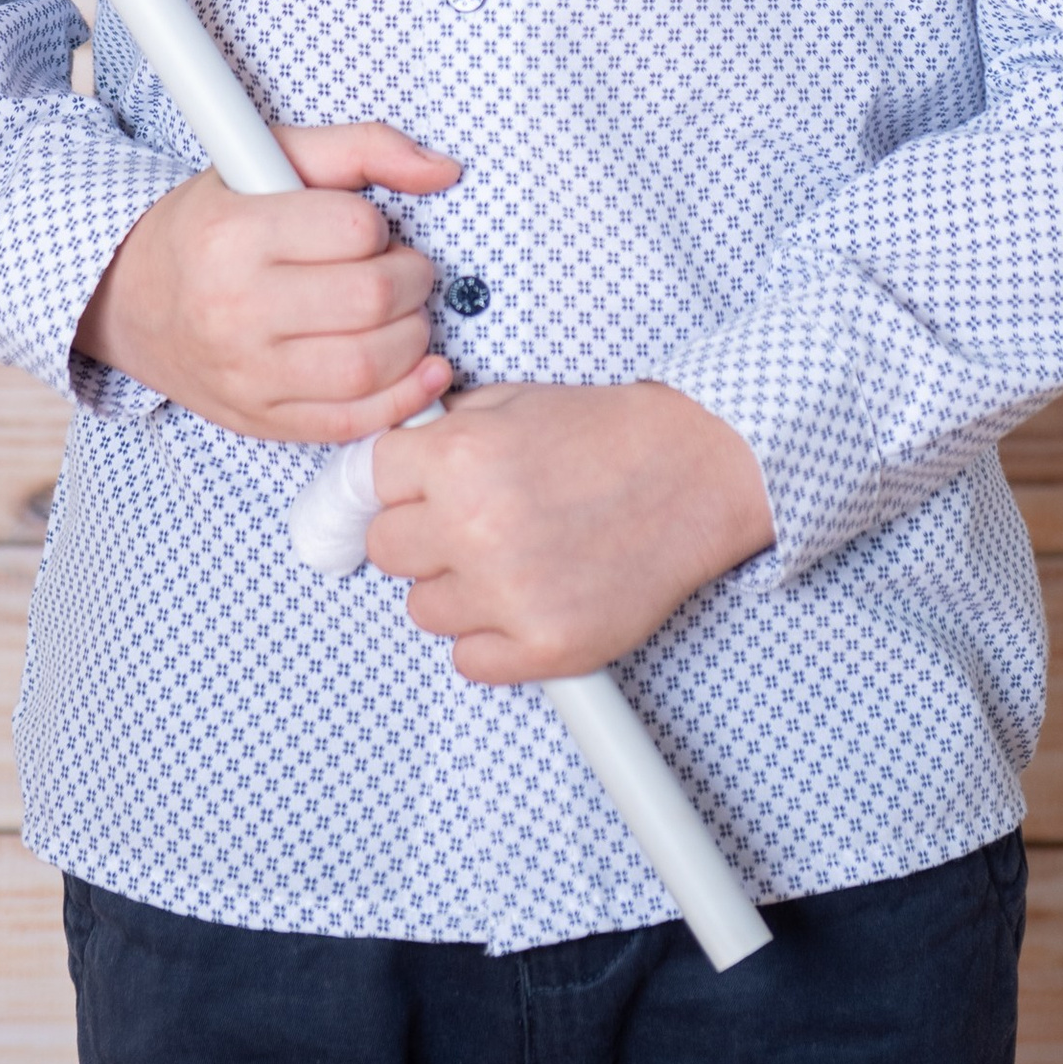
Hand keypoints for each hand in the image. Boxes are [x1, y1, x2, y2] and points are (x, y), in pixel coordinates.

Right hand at [74, 126, 460, 444]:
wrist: (133, 299)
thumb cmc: (213, 223)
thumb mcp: (271, 158)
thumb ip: (362, 147)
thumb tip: (445, 170)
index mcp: (234, 234)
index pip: (354, 229)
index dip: (381, 227)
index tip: (369, 231)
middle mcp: (233, 308)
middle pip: (371, 300)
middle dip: (412, 281)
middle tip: (402, 272)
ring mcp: (246, 374)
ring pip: (368, 366)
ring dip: (414, 338)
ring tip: (402, 315)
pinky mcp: (259, 421)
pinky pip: (350, 423)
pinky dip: (404, 399)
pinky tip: (420, 369)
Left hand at [365, 380, 774, 681]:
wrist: (692, 470)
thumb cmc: (608, 435)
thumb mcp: (511, 401)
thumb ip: (443, 432)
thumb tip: (389, 463)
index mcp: (459, 458)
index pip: (370, 483)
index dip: (399, 483)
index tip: (418, 489)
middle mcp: (474, 527)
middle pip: (386, 551)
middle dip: (421, 535)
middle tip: (468, 523)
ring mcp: (509, 594)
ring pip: (423, 610)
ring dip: (456, 589)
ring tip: (511, 558)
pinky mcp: (544, 647)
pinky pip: (468, 662)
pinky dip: (491, 639)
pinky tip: (526, 599)